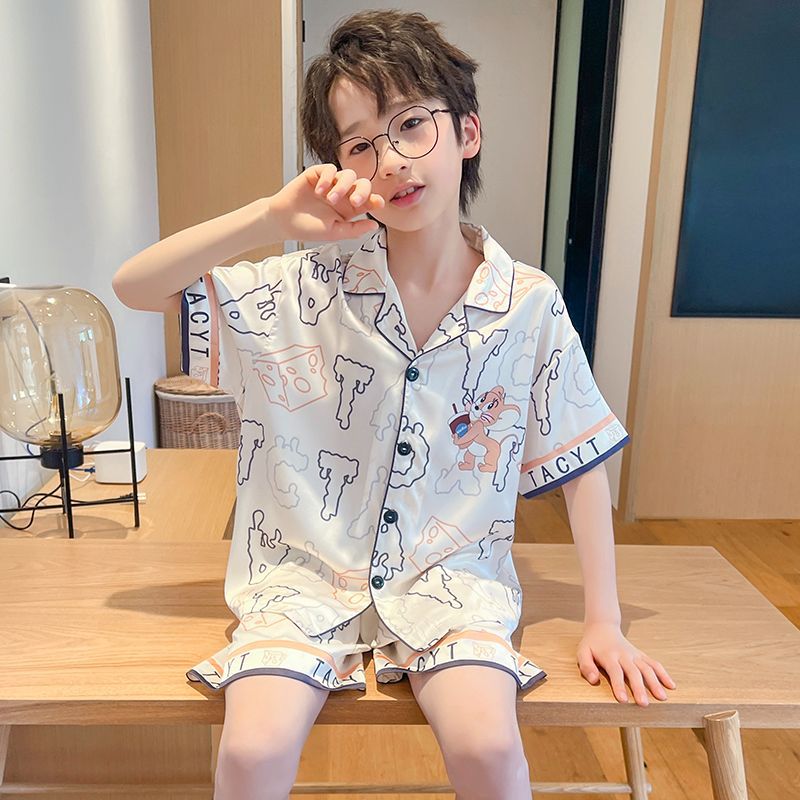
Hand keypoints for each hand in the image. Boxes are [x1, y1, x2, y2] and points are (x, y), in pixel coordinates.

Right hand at [267, 164, 385, 241]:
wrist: (283, 221)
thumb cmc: (308, 229)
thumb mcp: (334, 233)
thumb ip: (354, 229)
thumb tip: (375, 225)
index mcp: (350, 209)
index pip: (368, 200)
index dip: (375, 200)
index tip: (378, 203)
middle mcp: (343, 194)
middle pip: (362, 184)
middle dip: (362, 191)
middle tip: (354, 201)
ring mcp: (331, 183)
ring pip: (348, 175)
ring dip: (342, 186)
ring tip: (330, 199)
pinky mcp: (317, 174)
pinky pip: (329, 169)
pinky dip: (327, 178)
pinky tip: (319, 190)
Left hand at [577, 621, 676, 705]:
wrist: (603, 628)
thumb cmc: (591, 644)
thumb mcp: (582, 652)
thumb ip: (586, 666)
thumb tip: (593, 680)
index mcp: (609, 656)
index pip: (615, 672)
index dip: (618, 686)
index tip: (623, 700)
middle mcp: (624, 655)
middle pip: (633, 672)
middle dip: (639, 688)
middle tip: (644, 704)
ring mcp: (634, 655)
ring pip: (647, 668)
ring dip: (655, 682)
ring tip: (662, 697)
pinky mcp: (641, 655)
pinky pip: (654, 663)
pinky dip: (663, 673)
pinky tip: (671, 685)